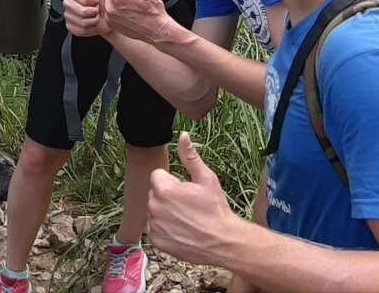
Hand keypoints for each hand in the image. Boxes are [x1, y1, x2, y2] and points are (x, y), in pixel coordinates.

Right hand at [63, 0, 103, 36]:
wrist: (111, 17)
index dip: (93, 1)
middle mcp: (69, 2)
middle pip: (81, 11)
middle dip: (94, 12)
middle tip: (97, 9)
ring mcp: (69, 15)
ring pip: (80, 21)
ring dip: (92, 21)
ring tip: (95, 16)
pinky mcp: (71, 26)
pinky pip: (79, 30)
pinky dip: (89, 30)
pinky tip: (92, 24)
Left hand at [148, 133, 238, 265]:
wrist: (224, 242)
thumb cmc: (216, 209)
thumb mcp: (206, 179)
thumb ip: (190, 157)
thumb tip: (183, 135)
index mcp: (163, 188)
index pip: (158, 176)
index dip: (172, 182)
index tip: (185, 191)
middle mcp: (154, 206)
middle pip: (155, 194)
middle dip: (167, 197)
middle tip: (187, 206)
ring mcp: (154, 226)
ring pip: (155, 211)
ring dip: (165, 213)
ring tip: (185, 220)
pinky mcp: (156, 241)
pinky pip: (156, 230)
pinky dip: (165, 230)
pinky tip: (181, 232)